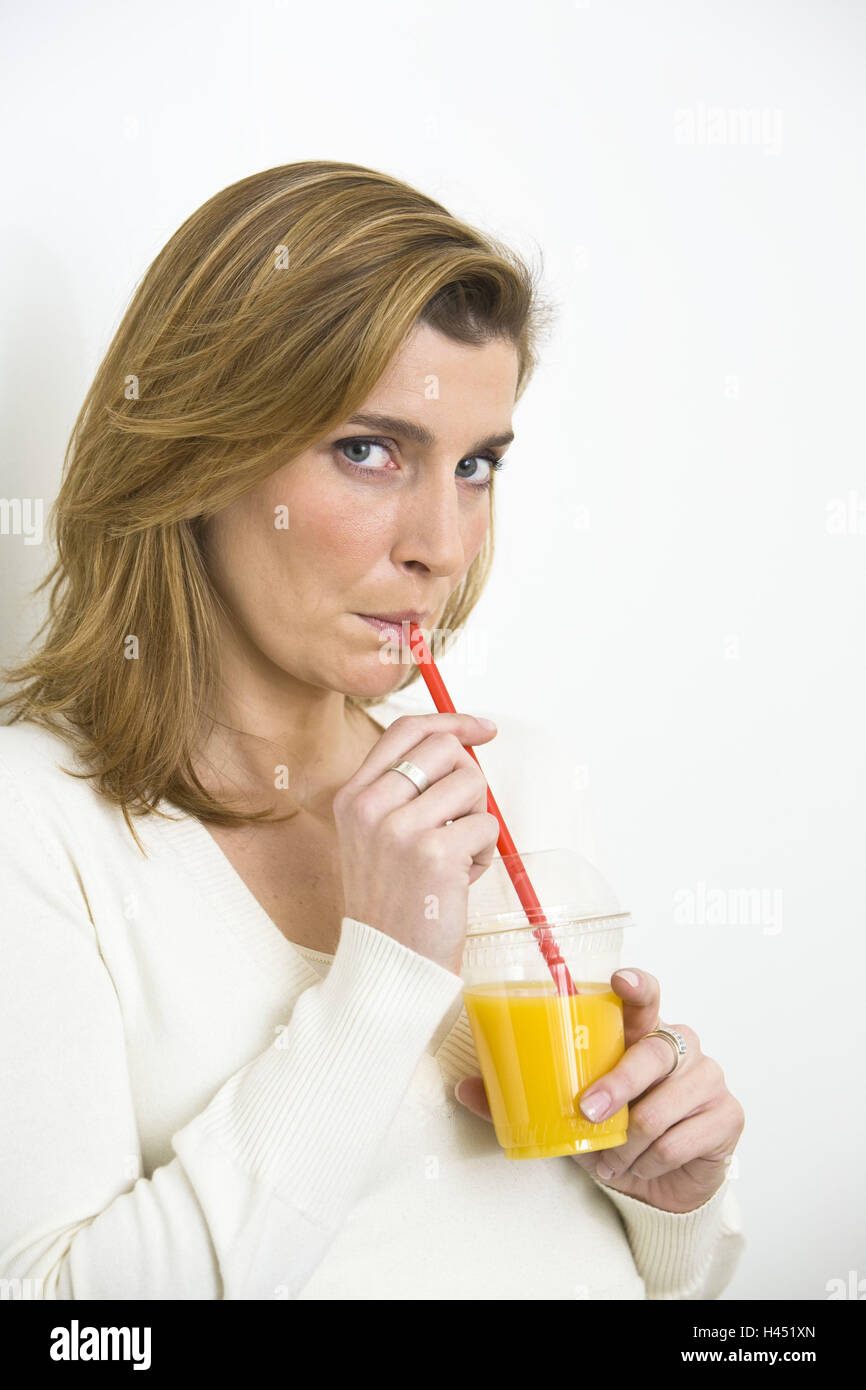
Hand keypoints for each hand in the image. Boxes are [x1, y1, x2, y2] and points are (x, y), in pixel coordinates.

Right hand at [333, 712, 500, 975]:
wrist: (387, 965)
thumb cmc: (394, 902)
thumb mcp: (378, 836)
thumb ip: (406, 790)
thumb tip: (464, 744)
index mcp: (353, 796)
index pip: (405, 730)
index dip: (451, 722)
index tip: (483, 730)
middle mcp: (370, 805)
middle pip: (446, 748)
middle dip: (469, 781)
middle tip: (461, 822)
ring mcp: (400, 828)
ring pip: (472, 783)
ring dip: (477, 820)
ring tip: (455, 857)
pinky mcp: (435, 853)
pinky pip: (486, 828)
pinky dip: (483, 854)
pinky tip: (459, 880)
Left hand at [455, 968, 744, 1213]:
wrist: (653, 1185)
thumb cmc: (610, 1131)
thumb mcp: (563, 1113)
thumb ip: (519, 1096)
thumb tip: (463, 1088)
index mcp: (638, 1032)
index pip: (645, 995)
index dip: (638, 984)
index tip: (621, 980)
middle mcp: (677, 1045)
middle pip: (653, 1052)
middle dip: (619, 1085)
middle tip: (589, 1112)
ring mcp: (707, 1077)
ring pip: (664, 1105)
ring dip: (631, 1142)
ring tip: (617, 1155)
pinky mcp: (727, 1115)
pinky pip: (682, 1139)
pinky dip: (653, 1162)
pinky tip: (645, 1165)